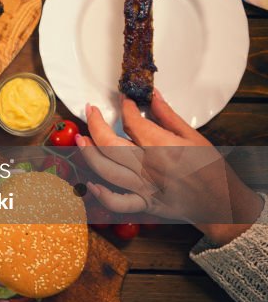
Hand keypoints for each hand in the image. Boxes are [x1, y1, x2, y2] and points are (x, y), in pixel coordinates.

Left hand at [78, 91, 263, 244]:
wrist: (222, 203)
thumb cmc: (212, 170)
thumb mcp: (194, 137)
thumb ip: (169, 117)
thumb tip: (153, 97)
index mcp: (161, 146)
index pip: (132, 122)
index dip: (124, 107)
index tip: (123, 99)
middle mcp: (148, 166)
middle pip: (109, 143)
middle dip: (95, 124)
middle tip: (90, 111)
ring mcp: (143, 186)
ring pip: (106, 168)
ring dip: (88, 152)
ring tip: (80, 138)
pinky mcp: (144, 204)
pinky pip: (118, 202)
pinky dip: (103, 195)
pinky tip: (92, 185)